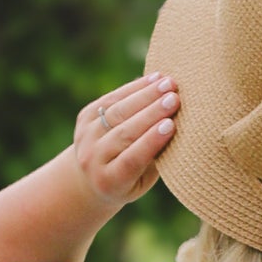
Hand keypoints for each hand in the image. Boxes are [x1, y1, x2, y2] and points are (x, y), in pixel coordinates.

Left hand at [71, 72, 176, 208]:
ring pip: (117, 111)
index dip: (151, 141)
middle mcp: (92, 158)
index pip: (131, 159)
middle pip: (124, 132)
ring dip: (145, 95)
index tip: (171, 125)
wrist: (90, 178)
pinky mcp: (85, 117)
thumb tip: (176, 127)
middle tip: (174, 99)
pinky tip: (154, 79)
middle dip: (151, 113)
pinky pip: (112, 98)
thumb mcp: (142, 180)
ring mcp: (86, 136)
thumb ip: (154, 158)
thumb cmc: (130, 182)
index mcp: (110, 180)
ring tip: (168, 84)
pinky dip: (134, 87)